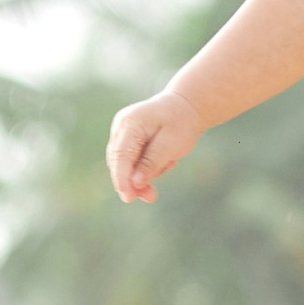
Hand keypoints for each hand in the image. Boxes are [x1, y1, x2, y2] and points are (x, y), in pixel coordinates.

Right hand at [107, 89, 204, 204]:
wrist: (185, 106)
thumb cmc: (181, 122)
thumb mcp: (172, 143)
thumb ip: (152, 162)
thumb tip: (134, 183)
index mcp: (130, 123)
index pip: (120, 156)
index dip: (122, 179)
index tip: (128, 198)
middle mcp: (120, 127)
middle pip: (118, 162)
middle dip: (132, 182)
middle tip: (152, 197)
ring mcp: (121, 133)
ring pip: (124, 164)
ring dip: (141, 176)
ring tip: (169, 165)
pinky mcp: (127, 140)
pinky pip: (131, 161)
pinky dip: (145, 168)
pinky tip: (166, 161)